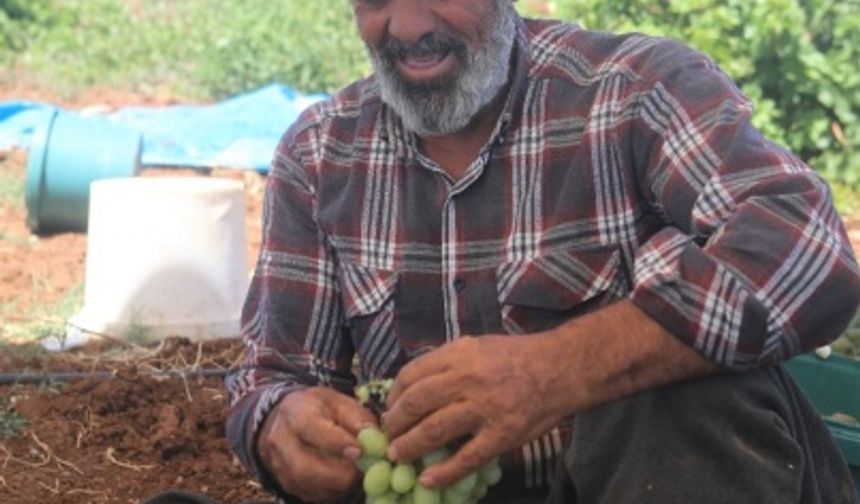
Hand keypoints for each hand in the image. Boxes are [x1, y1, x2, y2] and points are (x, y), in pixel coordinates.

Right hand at [257, 387, 376, 502]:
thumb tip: (372, 439)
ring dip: (337, 485)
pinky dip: (333, 491)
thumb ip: (357, 419)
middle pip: (303, 466)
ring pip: (307, 484)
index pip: (309, 427)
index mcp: (294, 410)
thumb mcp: (341, 403)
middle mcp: (280, 438)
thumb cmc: (323, 409)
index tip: (359, 451)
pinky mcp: (286, 482)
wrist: (292, 419)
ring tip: (357, 475)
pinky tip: (346, 481)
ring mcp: (279, 463)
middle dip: (338, 474)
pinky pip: (310, 494)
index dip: (334, 442)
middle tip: (363, 471)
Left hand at [382, 334, 565, 487]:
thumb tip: (416, 383)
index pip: (412, 375)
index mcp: (460, 354)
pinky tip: (428, 480)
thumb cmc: (519, 356)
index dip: (395, 395)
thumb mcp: (478, 346)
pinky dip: (443, 472)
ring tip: (398, 455)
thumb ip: (449, 362)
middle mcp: (468, 378)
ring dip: (409, 446)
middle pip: (417, 403)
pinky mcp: (503, 434)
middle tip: (388, 435)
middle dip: (395, 423)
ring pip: (434, 430)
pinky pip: (466, 458)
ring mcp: (486, 408)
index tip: (390, 408)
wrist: (562, 368)